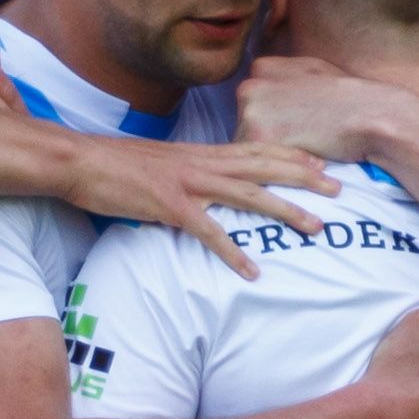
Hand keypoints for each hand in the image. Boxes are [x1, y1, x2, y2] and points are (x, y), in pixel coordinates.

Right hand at [68, 132, 332, 273]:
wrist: (77, 161)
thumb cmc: (114, 165)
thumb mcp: (160, 162)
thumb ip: (188, 171)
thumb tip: (203, 185)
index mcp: (201, 152)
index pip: (257, 148)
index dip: (293, 154)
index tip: (323, 164)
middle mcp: (201, 163)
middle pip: (265, 166)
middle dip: (306, 177)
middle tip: (340, 189)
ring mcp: (187, 184)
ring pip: (249, 194)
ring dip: (285, 210)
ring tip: (315, 227)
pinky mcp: (168, 207)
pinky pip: (209, 232)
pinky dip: (232, 252)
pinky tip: (252, 271)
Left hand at [224, 55, 418, 164]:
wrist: (372, 115)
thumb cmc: (349, 98)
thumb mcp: (313, 71)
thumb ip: (284, 75)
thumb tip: (265, 81)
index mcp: (262, 68)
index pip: (250, 107)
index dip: (275, 122)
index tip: (300, 123)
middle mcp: (249, 86)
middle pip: (242, 129)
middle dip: (266, 141)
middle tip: (304, 136)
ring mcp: (250, 112)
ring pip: (246, 150)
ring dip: (268, 158)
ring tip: (305, 145)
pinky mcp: (259, 139)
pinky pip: (256, 167)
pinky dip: (275, 170)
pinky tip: (302, 156)